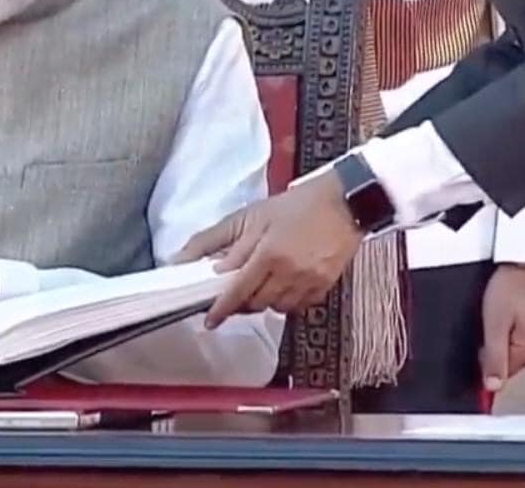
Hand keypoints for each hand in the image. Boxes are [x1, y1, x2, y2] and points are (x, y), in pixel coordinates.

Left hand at [174, 171, 362, 327]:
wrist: (343, 202)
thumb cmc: (292, 206)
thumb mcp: (247, 216)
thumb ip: (213, 240)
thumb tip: (182, 260)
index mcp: (268, 254)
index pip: (238, 291)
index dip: (222, 309)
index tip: (210, 321)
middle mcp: (290, 272)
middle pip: (257, 303)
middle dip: (242, 301)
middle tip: (236, 290)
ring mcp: (310, 281)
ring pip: (277, 308)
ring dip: (264, 301)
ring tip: (262, 282)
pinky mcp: (326, 286)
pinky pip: (299, 306)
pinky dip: (286, 301)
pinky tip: (283, 284)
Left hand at [480, 264, 524, 390]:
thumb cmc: (510, 286)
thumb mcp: (495, 323)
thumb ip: (493, 356)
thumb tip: (493, 386)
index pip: (505, 372)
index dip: (485, 364)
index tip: (473, 351)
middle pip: (511, 360)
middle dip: (492, 349)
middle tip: (484, 326)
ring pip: (515, 348)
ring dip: (500, 339)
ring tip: (494, 316)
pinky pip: (521, 336)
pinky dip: (509, 330)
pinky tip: (503, 315)